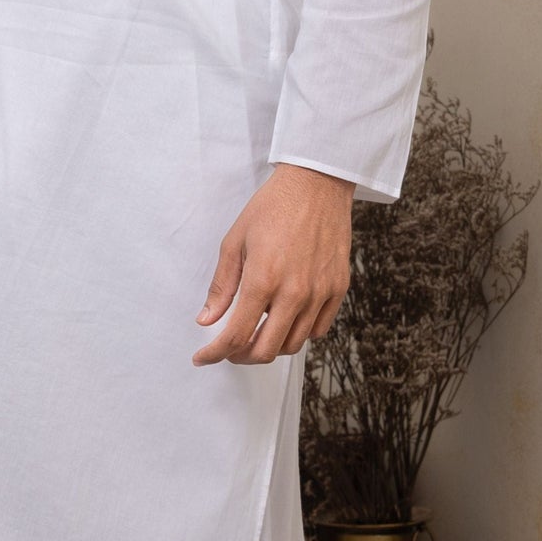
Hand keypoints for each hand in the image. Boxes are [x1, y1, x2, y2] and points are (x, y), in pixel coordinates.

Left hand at [192, 163, 354, 365]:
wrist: (317, 183)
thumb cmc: (273, 206)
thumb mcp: (235, 240)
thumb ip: (222, 285)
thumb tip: (206, 319)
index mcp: (263, 278)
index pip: (236, 335)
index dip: (215, 353)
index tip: (204, 357)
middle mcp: (294, 292)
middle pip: (266, 351)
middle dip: (241, 357)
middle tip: (229, 348)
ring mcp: (320, 293)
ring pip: (293, 345)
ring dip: (270, 346)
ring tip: (257, 331)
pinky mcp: (338, 289)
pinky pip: (318, 329)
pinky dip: (298, 333)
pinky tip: (285, 318)